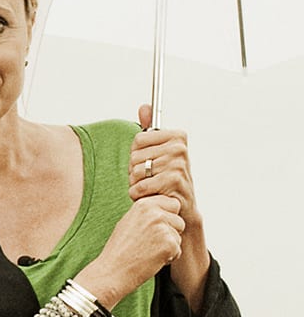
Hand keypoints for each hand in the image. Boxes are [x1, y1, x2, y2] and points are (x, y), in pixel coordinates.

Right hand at [76, 190, 183, 306]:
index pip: (172, 204)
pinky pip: (178, 250)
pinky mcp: (169, 244)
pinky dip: (168, 258)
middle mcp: (154, 213)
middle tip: (150, 242)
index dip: (167, 218)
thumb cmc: (119, 250)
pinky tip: (151, 259)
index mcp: (143, 204)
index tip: (153, 229)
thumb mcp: (129, 222)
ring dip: (169, 245)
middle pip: (179, 220)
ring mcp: (162, 228)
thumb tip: (163, 209)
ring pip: (179, 236)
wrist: (112, 271)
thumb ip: (147, 213)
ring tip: (148, 251)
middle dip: (171, 231)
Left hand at [130, 104, 197, 222]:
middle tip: (152, 179)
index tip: (151, 163)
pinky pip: (139, 187)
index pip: (137, 140)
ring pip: (135, 172)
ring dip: (137, 185)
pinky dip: (138, 196)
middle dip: (135, 172)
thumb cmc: (167, 179)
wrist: (182, 208)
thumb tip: (143, 107)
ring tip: (153, 187)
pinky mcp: (173, 181)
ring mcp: (178, 164)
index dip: (137, 156)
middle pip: (134, 157)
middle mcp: (179, 148)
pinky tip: (153, 196)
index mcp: (177, 136)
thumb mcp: (159, 152)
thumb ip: (149, 130)